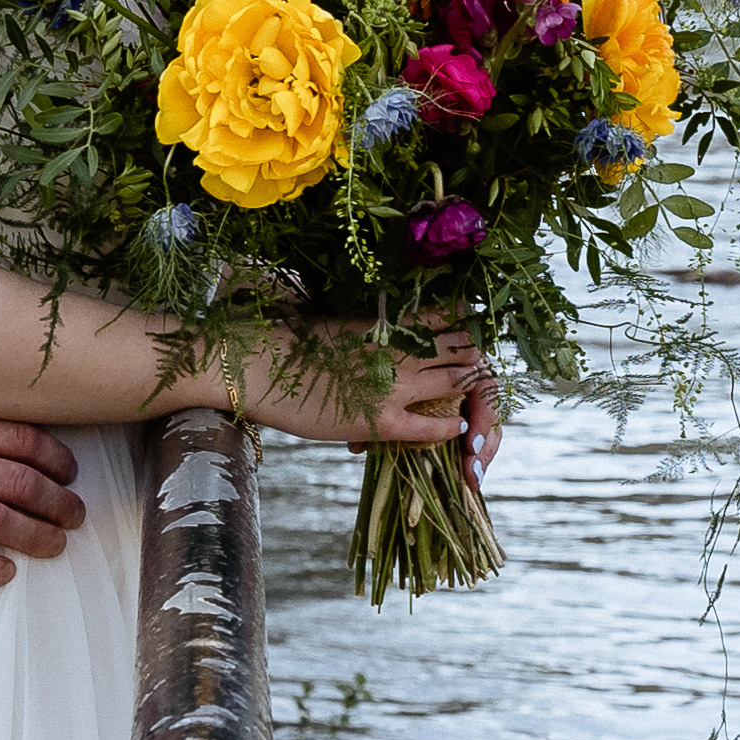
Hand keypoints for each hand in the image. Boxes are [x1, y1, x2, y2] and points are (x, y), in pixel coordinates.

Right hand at [246, 330, 483, 451]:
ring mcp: (393, 386)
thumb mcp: (346, 323)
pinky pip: (431, 426)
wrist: (261, 369)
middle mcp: (399, 348)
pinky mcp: (381, 422)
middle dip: (473, 353)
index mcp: (390, 319)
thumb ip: (380, 328)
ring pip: (455, 381)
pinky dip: (449, 426)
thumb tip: (398, 327)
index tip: (471, 327)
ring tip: (471, 388)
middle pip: (461, 346)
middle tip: (477, 362)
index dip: (466, 321)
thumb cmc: (294, 343)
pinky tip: (455, 425)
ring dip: (466, 384)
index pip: (449, 312)